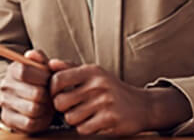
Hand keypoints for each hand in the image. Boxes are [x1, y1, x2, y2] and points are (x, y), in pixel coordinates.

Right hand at [0, 49, 54, 133]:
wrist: (29, 98)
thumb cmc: (40, 81)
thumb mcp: (42, 68)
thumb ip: (40, 59)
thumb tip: (31, 54)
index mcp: (13, 69)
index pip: (25, 71)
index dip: (43, 77)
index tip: (49, 80)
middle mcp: (5, 85)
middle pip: (35, 93)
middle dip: (48, 95)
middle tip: (50, 95)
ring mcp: (5, 103)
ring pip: (34, 109)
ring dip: (45, 109)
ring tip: (46, 104)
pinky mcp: (9, 120)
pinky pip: (30, 123)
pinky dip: (40, 120)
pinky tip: (41, 114)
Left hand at [49, 60, 190, 135]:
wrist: (144, 106)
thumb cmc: (112, 89)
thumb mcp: (94, 74)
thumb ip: (70, 68)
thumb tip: (49, 64)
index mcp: (92, 71)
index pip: (58, 79)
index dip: (52, 90)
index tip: (58, 95)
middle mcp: (98, 85)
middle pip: (60, 102)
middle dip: (62, 108)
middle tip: (70, 108)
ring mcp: (105, 103)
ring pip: (70, 118)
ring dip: (75, 120)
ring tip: (85, 115)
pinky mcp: (111, 120)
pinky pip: (83, 129)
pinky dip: (86, 129)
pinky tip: (95, 122)